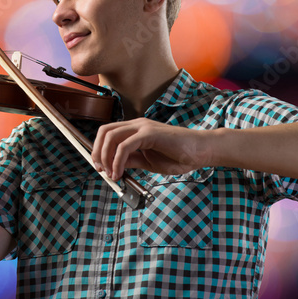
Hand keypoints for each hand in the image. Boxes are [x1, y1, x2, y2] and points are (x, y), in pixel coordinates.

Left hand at [91, 118, 210, 179]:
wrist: (200, 151)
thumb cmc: (178, 155)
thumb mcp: (148, 161)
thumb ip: (131, 160)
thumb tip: (114, 165)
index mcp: (135, 129)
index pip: (107, 133)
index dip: (98, 149)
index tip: (99, 167)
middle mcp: (137, 124)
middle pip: (104, 132)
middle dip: (97, 152)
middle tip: (100, 170)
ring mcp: (143, 127)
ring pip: (111, 137)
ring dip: (105, 157)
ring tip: (111, 174)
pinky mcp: (149, 133)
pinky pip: (125, 146)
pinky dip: (117, 161)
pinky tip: (120, 172)